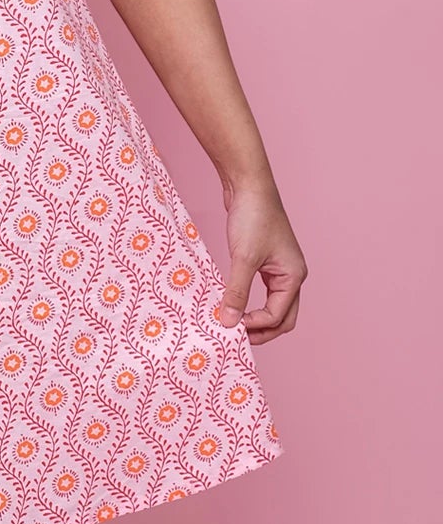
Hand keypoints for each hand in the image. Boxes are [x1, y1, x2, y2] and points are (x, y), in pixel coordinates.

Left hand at [216, 183, 305, 343]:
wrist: (249, 186)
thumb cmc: (252, 218)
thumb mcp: (242, 258)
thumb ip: (236, 292)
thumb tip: (229, 322)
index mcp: (294, 276)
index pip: (278, 316)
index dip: (255, 325)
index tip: (229, 325)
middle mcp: (292, 275)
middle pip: (283, 317)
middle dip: (262, 330)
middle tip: (236, 336)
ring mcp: (281, 269)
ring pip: (274, 306)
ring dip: (257, 318)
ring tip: (233, 324)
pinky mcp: (267, 262)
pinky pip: (263, 292)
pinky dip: (251, 303)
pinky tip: (232, 304)